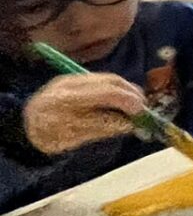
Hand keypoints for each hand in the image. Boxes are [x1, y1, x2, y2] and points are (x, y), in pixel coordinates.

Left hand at [23, 73, 147, 154]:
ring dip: (126, 89)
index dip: (128, 100)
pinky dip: (117, 89)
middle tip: (144, 109)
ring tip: (136, 105)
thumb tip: (130, 123)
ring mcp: (71, 78)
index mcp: (66, 99)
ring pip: (109, 78)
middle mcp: (69, 83)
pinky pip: (102, 80)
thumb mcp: (75, 137)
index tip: (141, 113)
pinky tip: (122, 100)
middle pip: (110, 80)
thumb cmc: (49, 137)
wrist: (25, 127)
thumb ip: (103, 127)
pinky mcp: (74, 79)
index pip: (106, 92)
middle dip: (131, 93)